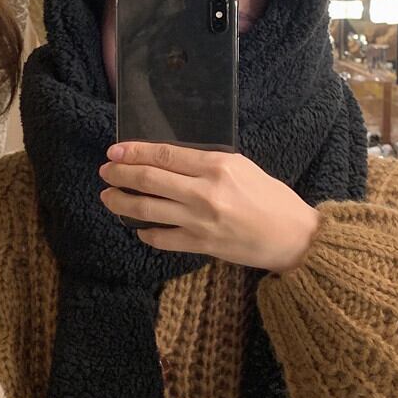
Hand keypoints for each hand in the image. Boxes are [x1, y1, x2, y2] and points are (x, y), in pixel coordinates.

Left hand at [98, 142, 320, 273]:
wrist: (293, 237)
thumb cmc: (270, 197)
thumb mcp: (240, 167)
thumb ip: (204, 163)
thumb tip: (167, 160)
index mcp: (216, 166)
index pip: (164, 155)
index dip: (134, 152)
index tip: (115, 151)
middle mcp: (204, 192)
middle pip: (149, 179)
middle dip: (120, 174)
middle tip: (104, 172)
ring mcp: (199, 221)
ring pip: (147, 209)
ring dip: (121, 202)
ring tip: (107, 197)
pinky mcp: (200, 246)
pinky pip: (161, 238)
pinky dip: (145, 232)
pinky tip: (138, 227)